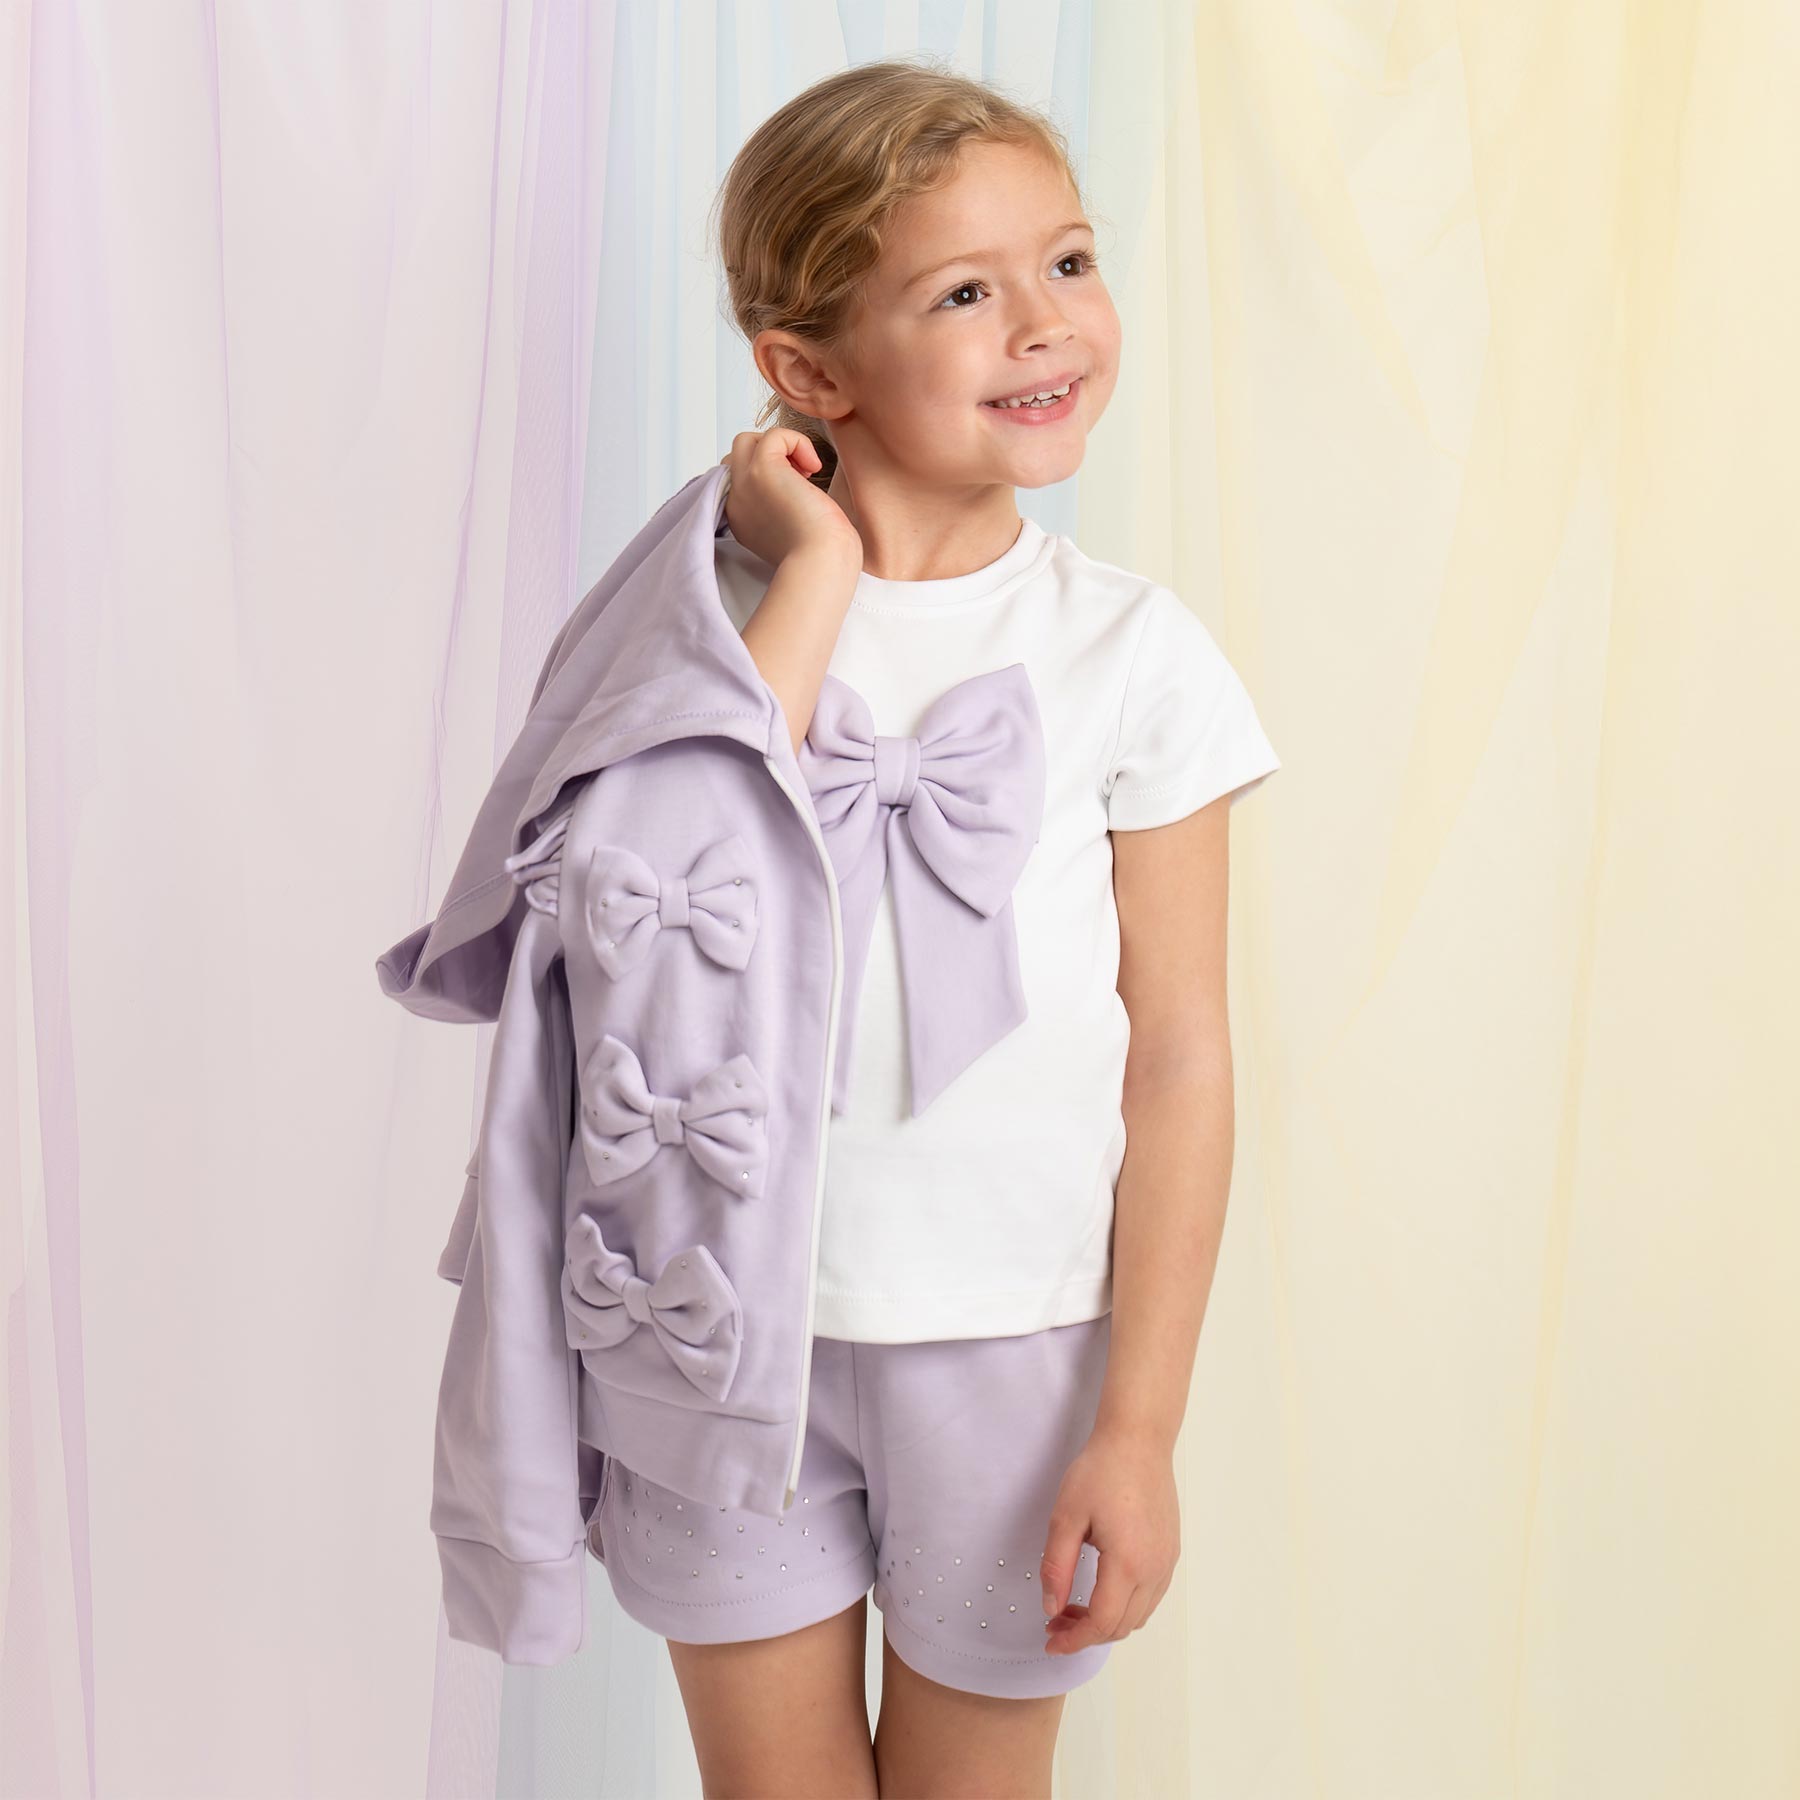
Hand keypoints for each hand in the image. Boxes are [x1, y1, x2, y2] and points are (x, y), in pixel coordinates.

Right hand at [718, 429, 861, 569]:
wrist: (822, 564)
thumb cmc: (822, 555)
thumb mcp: (794, 528)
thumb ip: (784, 506)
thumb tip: (797, 481)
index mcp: (741, 519)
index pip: (740, 479)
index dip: (768, 474)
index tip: (797, 492)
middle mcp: (736, 502)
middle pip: (738, 455)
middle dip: (770, 457)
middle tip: (800, 478)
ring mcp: (744, 485)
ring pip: (746, 440)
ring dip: (779, 447)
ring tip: (806, 472)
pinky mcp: (761, 470)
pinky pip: (774, 435)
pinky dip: (797, 442)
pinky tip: (814, 468)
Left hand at [1038, 1425, 1179, 1656]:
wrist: (1138, 1440)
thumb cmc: (1102, 1470)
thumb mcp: (1066, 1516)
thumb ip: (1056, 1566)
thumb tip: (1052, 1606)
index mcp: (1128, 1563)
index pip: (1102, 1622)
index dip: (1074, 1639)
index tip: (1051, 1640)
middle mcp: (1154, 1569)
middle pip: (1122, 1626)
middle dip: (1086, 1634)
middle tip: (1055, 1621)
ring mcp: (1166, 1562)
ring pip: (1139, 1616)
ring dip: (1107, 1622)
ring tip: (1074, 1607)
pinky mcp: (1170, 1552)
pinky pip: (1151, 1596)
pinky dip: (1125, 1606)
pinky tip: (1102, 1590)